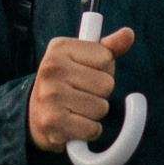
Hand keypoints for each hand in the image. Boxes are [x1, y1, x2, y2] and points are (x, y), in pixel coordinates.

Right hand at [27, 27, 134, 152]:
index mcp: (60, 47)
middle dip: (100, 93)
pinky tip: (74, 124)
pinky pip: (93, 129)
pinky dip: (89, 130)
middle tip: (80, 93)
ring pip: (101, 108)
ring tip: (76, 108)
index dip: (103, 69)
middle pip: (106, 84)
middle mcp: (52, 68)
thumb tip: (128, 34)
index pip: (106, 58)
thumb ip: (108, 47)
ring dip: (94, 113)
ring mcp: (51, 95)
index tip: (85, 73)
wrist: (35, 115)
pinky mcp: (53, 122)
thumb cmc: (67, 82)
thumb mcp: (83, 59)